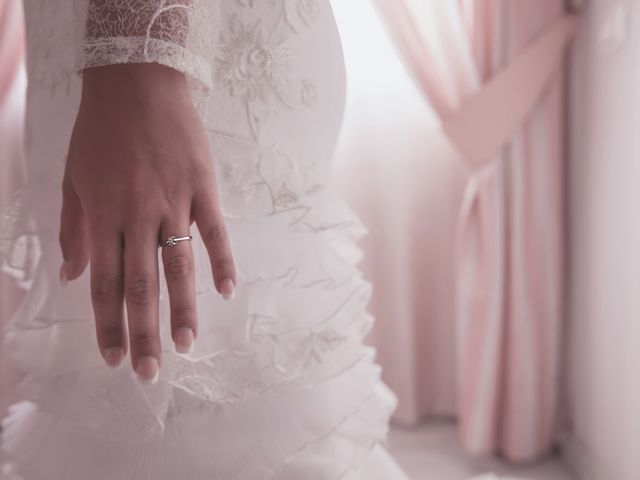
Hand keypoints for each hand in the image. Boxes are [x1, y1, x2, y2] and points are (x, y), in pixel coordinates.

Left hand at [59, 63, 235, 382]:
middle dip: (144, 333)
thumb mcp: (72, 178)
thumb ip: (73, 230)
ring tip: (188, 343)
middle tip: (151, 372)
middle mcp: (138, 217)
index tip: (113, 359)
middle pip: (142, 286)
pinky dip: (222, 261)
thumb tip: (72, 277)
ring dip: (184, 309)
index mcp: (103, 217)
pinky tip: (227, 291)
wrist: (137, 83)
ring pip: (179, 266)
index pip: (105, 285)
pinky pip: (216, 231)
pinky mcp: (203, 188)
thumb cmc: (100, 132)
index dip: (108, 326)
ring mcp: (174, 203)